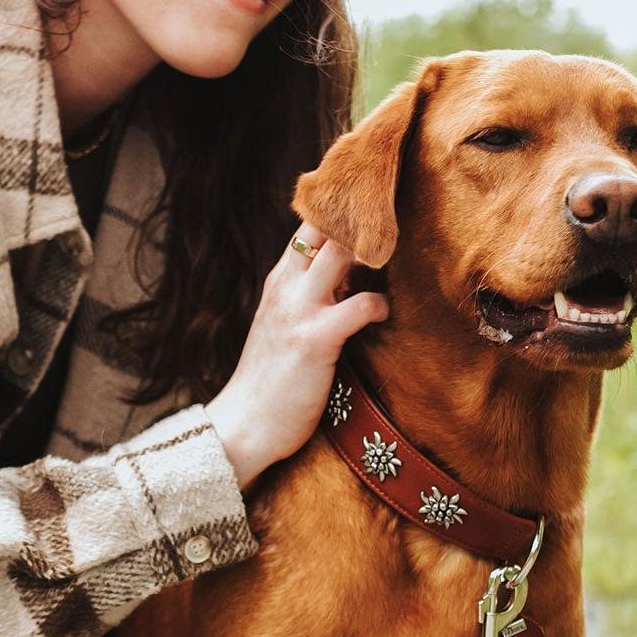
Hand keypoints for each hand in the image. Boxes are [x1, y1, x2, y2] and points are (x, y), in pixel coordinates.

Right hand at [208, 221, 389, 490]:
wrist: (243, 426)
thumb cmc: (268, 381)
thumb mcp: (280, 324)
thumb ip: (305, 296)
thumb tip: (348, 276)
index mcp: (278, 280)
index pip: (309, 224)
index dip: (342, 211)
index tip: (372, 210)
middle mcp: (286, 286)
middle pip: (326, 224)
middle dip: (362, 219)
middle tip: (393, 227)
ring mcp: (299, 311)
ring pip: (342, 252)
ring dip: (374, 253)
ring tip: (392, 266)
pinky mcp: (316, 340)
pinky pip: (361, 305)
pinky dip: (380, 306)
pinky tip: (382, 317)